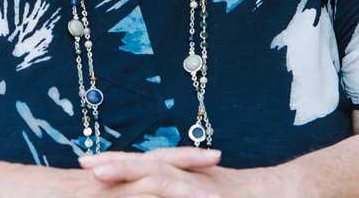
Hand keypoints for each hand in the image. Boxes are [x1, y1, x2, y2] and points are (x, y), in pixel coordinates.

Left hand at [77, 147, 287, 197]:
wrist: (276, 194)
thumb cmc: (234, 197)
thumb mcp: (198, 193)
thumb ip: (171, 190)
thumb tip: (149, 189)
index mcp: (176, 175)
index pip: (139, 167)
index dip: (113, 165)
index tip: (85, 164)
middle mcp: (183, 174)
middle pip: (142, 165)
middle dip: (112, 164)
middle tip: (82, 164)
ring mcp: (195, 184)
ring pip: (156, 173)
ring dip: (128, 171)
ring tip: (101, 172)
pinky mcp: (206, 193)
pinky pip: (179, 190)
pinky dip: (163, 188)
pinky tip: (145, 185)